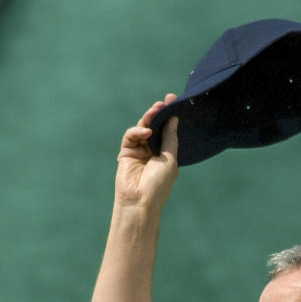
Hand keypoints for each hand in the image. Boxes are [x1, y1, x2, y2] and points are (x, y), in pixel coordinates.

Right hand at [115, 96, 179, 210]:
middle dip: (159, 113)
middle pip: (155, 127)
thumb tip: (174, 118)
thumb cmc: (159, 185)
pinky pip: (131, 135)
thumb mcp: (170, 159)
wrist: (140, 201)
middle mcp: (153, 151)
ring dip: (149, 118)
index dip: (170, 117)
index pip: (168, 131)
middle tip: (164, 102)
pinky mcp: (126, 152)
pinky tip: (146, 131)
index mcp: (166, 155)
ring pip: (143, 128)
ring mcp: (139, 151)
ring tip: (155, 111)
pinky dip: (137, 130)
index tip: (174, 101)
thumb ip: (170, 138)